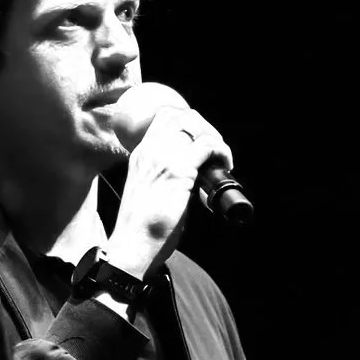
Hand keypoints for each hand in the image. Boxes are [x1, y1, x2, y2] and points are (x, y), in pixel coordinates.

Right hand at [105, 93, 230, 277]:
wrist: (133, 244)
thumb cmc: (141, 229)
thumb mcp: (147, 194)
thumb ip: (163, 181)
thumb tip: (191, 183)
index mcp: (140, 156)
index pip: (162, 118)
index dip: (187, 120)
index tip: (202, 138)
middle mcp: (150, 151)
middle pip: (179, 114)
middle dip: (203, 125)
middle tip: (215, 148)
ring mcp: (164, 159)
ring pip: (194, 124)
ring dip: (214, 136)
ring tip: (221, 157)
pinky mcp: (179, 171)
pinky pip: (207, 146)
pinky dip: (222, 151)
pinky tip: (225, 165)